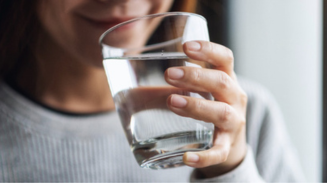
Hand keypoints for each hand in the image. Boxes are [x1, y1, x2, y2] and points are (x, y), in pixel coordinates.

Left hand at [164, 41, 247, 177]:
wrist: (228, 144)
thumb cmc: (208, 109)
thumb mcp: (197, 92)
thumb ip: (171, 87)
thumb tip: (130, 86)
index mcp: (227, 80)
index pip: (225, 58)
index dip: (208, 50)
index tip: (186, 46)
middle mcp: (234, 98)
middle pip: (222, 82)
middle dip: (196, 77)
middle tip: (169, 74)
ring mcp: (233, 123)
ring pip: (221, 113)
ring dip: (197, 106)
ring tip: (172, 101)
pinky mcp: (227, 147)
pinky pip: (219, 152)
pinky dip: (205, 156)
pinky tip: (187, 158)